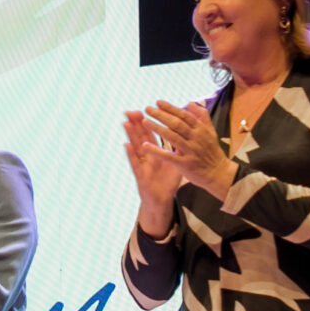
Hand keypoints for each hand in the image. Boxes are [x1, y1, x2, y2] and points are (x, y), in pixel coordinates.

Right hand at [121, 110, 183, 233]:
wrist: (161, 201)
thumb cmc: (167, 182)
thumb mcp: (174, 163)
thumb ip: (176, 150)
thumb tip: (183, 135)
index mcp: (156, 152)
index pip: (151, 134)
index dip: (149, 122)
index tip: (148, 109)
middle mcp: (147, 156)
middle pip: (141, 137)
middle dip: (136, 124)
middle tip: (132, 110)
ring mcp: (142, 165)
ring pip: (135, 147)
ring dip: (130, 135)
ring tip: (125, 122)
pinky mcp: (140, 175)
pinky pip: (135, 163)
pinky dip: (131, 154)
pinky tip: (126, 145)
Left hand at [144, 101, 236, 198]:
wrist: (219, 173)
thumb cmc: (212, 152)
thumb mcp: (211, 132)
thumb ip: (202, 117)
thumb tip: (191, 103)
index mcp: (201, 130)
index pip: (184, 116)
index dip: (170, 108)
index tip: (158, 102)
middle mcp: (196, 139)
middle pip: (176, 124)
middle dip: (161, 115)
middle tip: (147, 109)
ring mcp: (191, 151)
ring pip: (172, 137)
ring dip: (157, 128)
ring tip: (144, 121)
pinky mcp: (185, 164)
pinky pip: (168, 156)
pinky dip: (156, 151)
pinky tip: (145, 145)